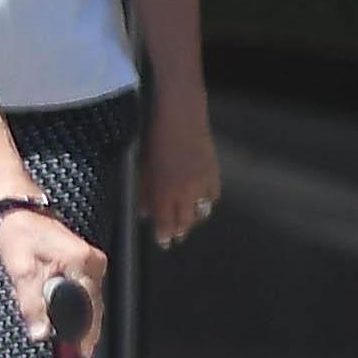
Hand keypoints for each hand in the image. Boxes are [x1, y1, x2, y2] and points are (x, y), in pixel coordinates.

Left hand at [0, 206, 105, 353]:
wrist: (20, 212)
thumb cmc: (19, 234)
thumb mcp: (20, 271)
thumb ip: (31, 304)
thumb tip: (40, 333)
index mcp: (81, 262)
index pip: (89, 308)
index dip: (83, 333)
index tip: (79, 353)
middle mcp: (93, 262)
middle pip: (93, 308)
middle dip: (81, 328)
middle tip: (73, 351)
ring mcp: (93, 262)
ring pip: (91, 302)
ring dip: (76, 316)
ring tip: (62, 326)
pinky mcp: (88, 264)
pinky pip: (86, 292)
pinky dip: (75, 304)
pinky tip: (60, 309)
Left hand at [143, 103, 220, 248]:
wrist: (179, 115)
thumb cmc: (154, 138)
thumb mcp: (143, 168)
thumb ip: (145, 193)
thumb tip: (145, 213)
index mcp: (163, 191)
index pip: (166, 223)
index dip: (165, 235)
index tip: (163, 242)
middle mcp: (184, 191)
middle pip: (186, 222)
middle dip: (180, 231)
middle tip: (176, 236)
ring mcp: (202, 183)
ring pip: (202, 212)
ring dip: (194, 218)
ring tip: (188, 220)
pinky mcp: (214, 173)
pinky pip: (213, 196)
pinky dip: (206, 201)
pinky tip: (200, 200)